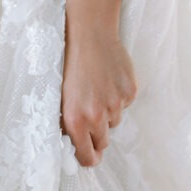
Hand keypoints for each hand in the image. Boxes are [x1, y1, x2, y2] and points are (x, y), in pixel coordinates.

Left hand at [60, 14, 137, 167]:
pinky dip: (118, 95)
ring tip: (97, 87)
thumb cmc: (70, 62)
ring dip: (107, 111)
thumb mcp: (60, 95)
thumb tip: (72, 143)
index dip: (88, 157)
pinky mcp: (130, 92)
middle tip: (91, 114)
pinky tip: (108, 78)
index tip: (88, 153)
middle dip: (97, 133)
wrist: (89, 34)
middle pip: (103, 142)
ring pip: (114, 120)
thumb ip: (67, 121)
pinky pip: (125, 103)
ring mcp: (116, 104)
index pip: (88, 157)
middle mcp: (97, 116)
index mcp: (75, 119)